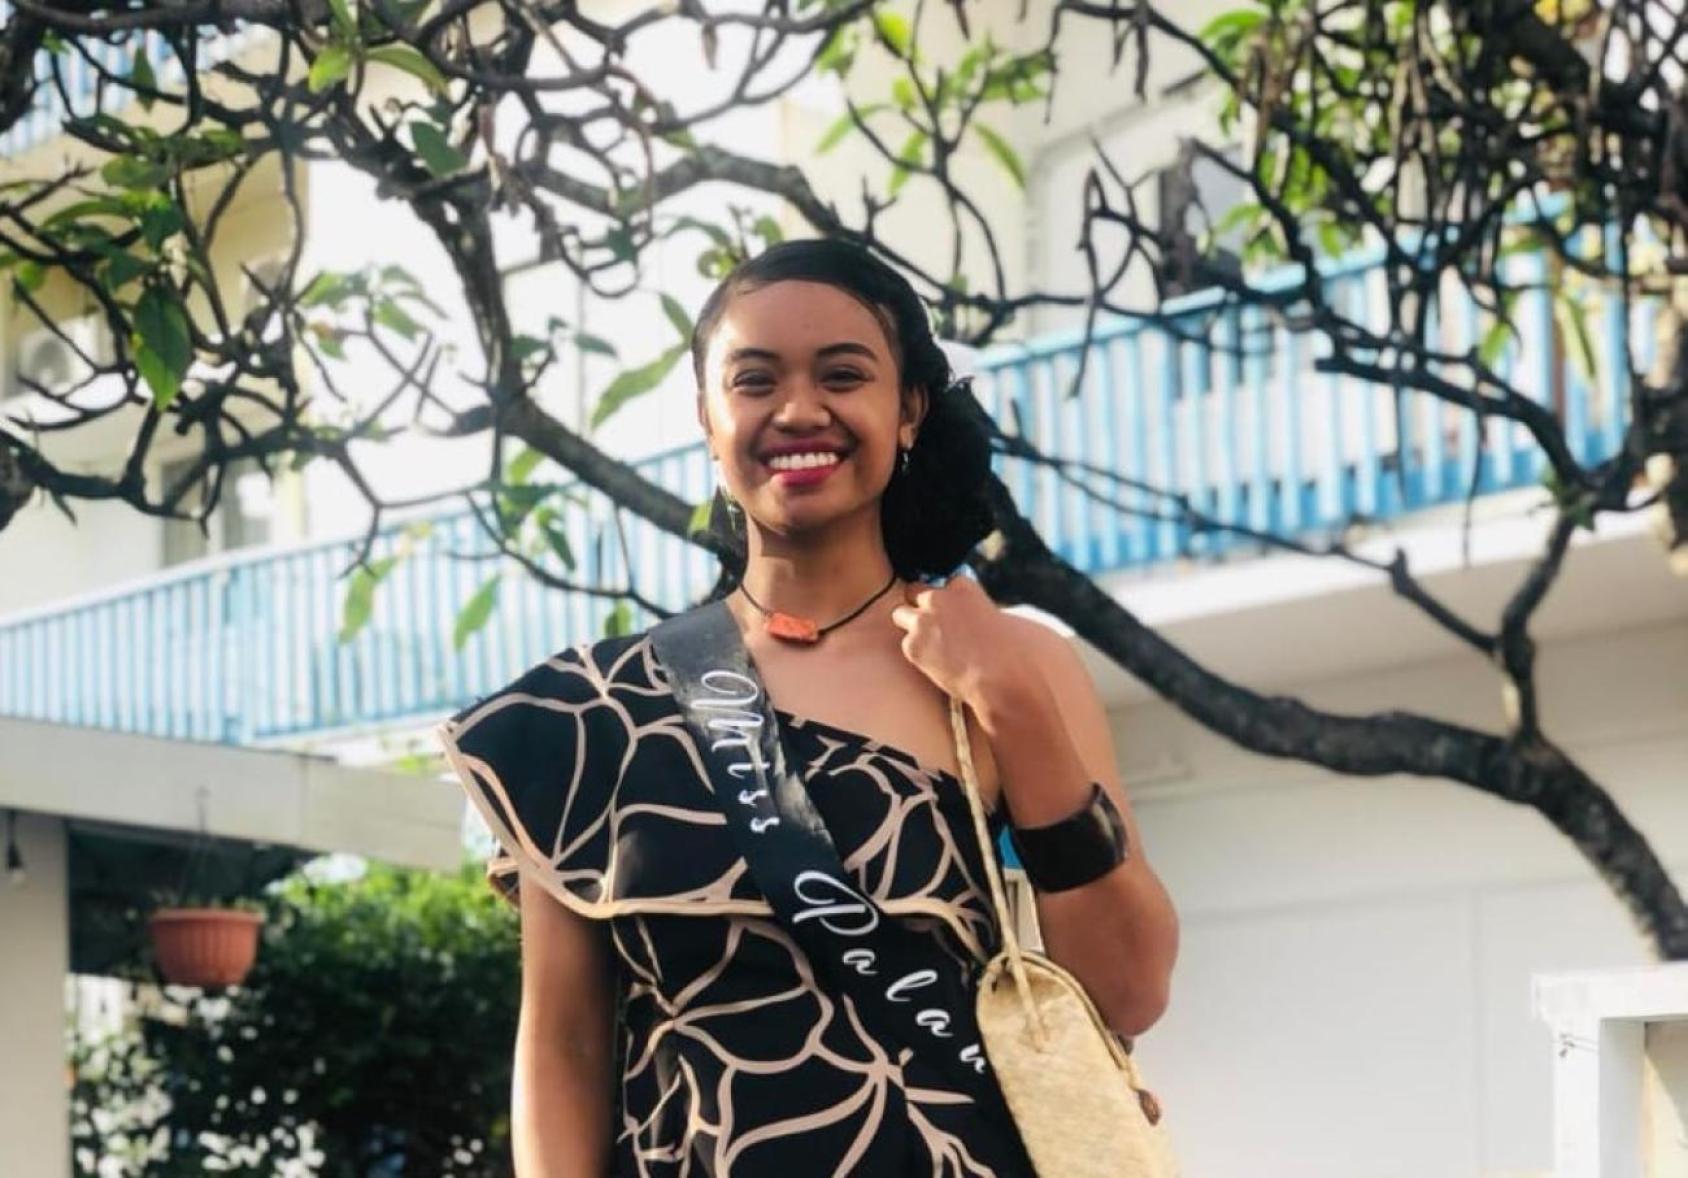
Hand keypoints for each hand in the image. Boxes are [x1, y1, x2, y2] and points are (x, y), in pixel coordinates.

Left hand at [887, 575, 1024, 706]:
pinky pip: (906, 644)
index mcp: (962, 586)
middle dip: (919, 605)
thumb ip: (971, 611)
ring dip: (911, 626)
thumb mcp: (992, 618)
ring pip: (899, 614)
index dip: (948, 600)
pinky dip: (916, 653)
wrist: (999, 679)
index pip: (945, 582)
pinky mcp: (912, 645)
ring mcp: (922, 621)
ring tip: (929, 644)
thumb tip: (959, 619)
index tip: (953, 614)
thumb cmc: (1005, 652)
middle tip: (931, 625)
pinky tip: (936, 664)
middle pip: (913, 590)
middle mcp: (938, 598)